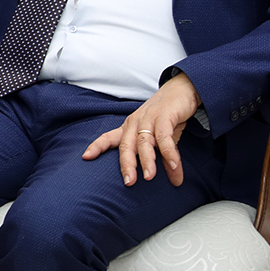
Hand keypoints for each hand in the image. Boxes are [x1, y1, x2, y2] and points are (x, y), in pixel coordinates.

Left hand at [83, 72, 201, 185]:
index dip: (97, 146)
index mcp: (130, 126)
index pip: (109, 137)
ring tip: (149, 178)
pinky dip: (169, 152)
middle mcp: (136, 122)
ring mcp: (149, 118)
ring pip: (144, 142)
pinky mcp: (165, 116)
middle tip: (129, 182)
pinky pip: (165, 137)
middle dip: (126, 164)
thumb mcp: (160, 134)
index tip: (86, 157)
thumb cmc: (167, 114)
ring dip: (147, 161)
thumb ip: (161, 155)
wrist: (183, 88)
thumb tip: (173, 180)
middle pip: (126, 145)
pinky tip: (174, 165)